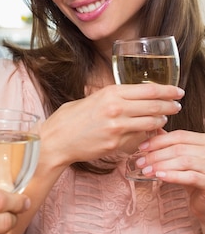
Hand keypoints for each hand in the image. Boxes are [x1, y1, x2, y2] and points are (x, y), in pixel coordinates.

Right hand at [40, 83, 183, 169]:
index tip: (177, 91)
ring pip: (151, 123)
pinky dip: (147, 135)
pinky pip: (139, 138)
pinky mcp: (116, 144)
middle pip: (155, 105)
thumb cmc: (69, 119)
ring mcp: (117, 127)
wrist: (56, 140)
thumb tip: (130, 96)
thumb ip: (111, 97)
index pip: (149, 89)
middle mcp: (116, 108)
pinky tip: (147, 132)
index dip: (168, 90)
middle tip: (177, 105)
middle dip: (170, 105)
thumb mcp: (91, 98)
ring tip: (164, 119)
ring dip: (161, 121)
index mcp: (110, 93)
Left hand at [134, 129, 204, 221]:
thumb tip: (154, 130)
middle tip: (140, 162)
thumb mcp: (182, 159)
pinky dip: (173, 176)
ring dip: (161, 165)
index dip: (159, 140)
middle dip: (156, 155)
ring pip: (184, 161)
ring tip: (146, 171)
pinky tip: (160, 177)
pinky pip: (191, 177)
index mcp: (203, 142)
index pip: (180, 136)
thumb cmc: (195, 178)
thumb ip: (171, 145)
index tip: (142, 147)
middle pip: (180, 148)